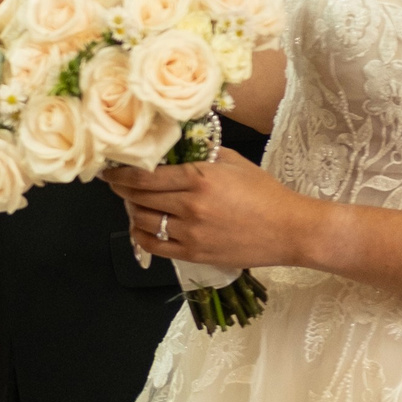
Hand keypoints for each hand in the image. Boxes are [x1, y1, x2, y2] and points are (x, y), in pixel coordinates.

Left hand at [104, 150, 321, 268]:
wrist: (290, 230)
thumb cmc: (265, 192)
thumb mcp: (233, 161)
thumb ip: (201, 153)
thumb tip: (173, 146)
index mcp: (199, 178)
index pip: (145, 176)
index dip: (121, 173)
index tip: (110, 170)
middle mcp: (190, 206)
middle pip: (138, 198)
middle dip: (122, 190)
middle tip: (118, 184)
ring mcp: (191, 233)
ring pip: (142, 222)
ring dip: (132, 211)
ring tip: (133, 203)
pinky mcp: (194, 255)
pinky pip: (155, 247)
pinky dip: (141, 236)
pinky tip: (141, 227)